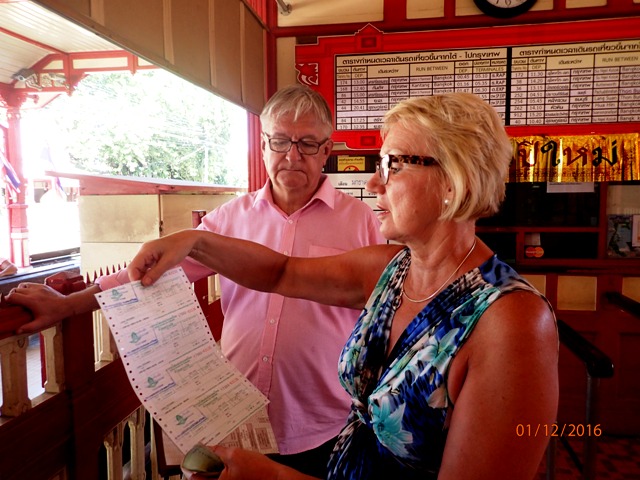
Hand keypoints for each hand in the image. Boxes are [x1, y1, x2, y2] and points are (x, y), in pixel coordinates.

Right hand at [5, 283, 74, 333]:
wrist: (67, 305)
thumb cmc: (54, 314)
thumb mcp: (42, 323)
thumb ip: (29, 327)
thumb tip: (17, 331)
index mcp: (31, 300)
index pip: (13, 296)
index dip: (7, 300)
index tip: (8, 305)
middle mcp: (33, 292)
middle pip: (15, 290)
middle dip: (11, 296)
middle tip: (13, 303)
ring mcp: (38, 287)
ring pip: (22, 285)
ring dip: (18, 290)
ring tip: (20, 298)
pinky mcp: (43, 285)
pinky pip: (30, 284)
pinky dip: (26, 287)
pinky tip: (28, 294)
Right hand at [127, 230, 198, 286]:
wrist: (188, 239)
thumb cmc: (179, 247)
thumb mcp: (169, 261)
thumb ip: (156, 272)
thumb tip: (144, 284)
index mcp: (145, 250)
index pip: (133, 267)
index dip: (134, 279)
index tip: (140, 290)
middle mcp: (144, 252)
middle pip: (136, 269)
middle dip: (140, 280)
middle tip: (146, 293)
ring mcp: (148, 255)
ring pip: (142, 270)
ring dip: (146, 279)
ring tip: (151, 290)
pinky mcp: (153, 258)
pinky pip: (148, 268)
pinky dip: (151, 275)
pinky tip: (156, 283)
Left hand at [182, 445, 317, 479]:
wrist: (274, 476)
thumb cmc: (256, 469)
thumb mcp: (234, 455)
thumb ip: (218, 451)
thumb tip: (206, 447)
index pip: (196, 477)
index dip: (192, 463)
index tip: (191, 453)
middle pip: (205, 474)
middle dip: (204, 460)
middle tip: (204, 447)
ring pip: (215, 473)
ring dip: (214, 462)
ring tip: (216, 449)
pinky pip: (224, 473)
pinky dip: (222, 465)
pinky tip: (227, 455)